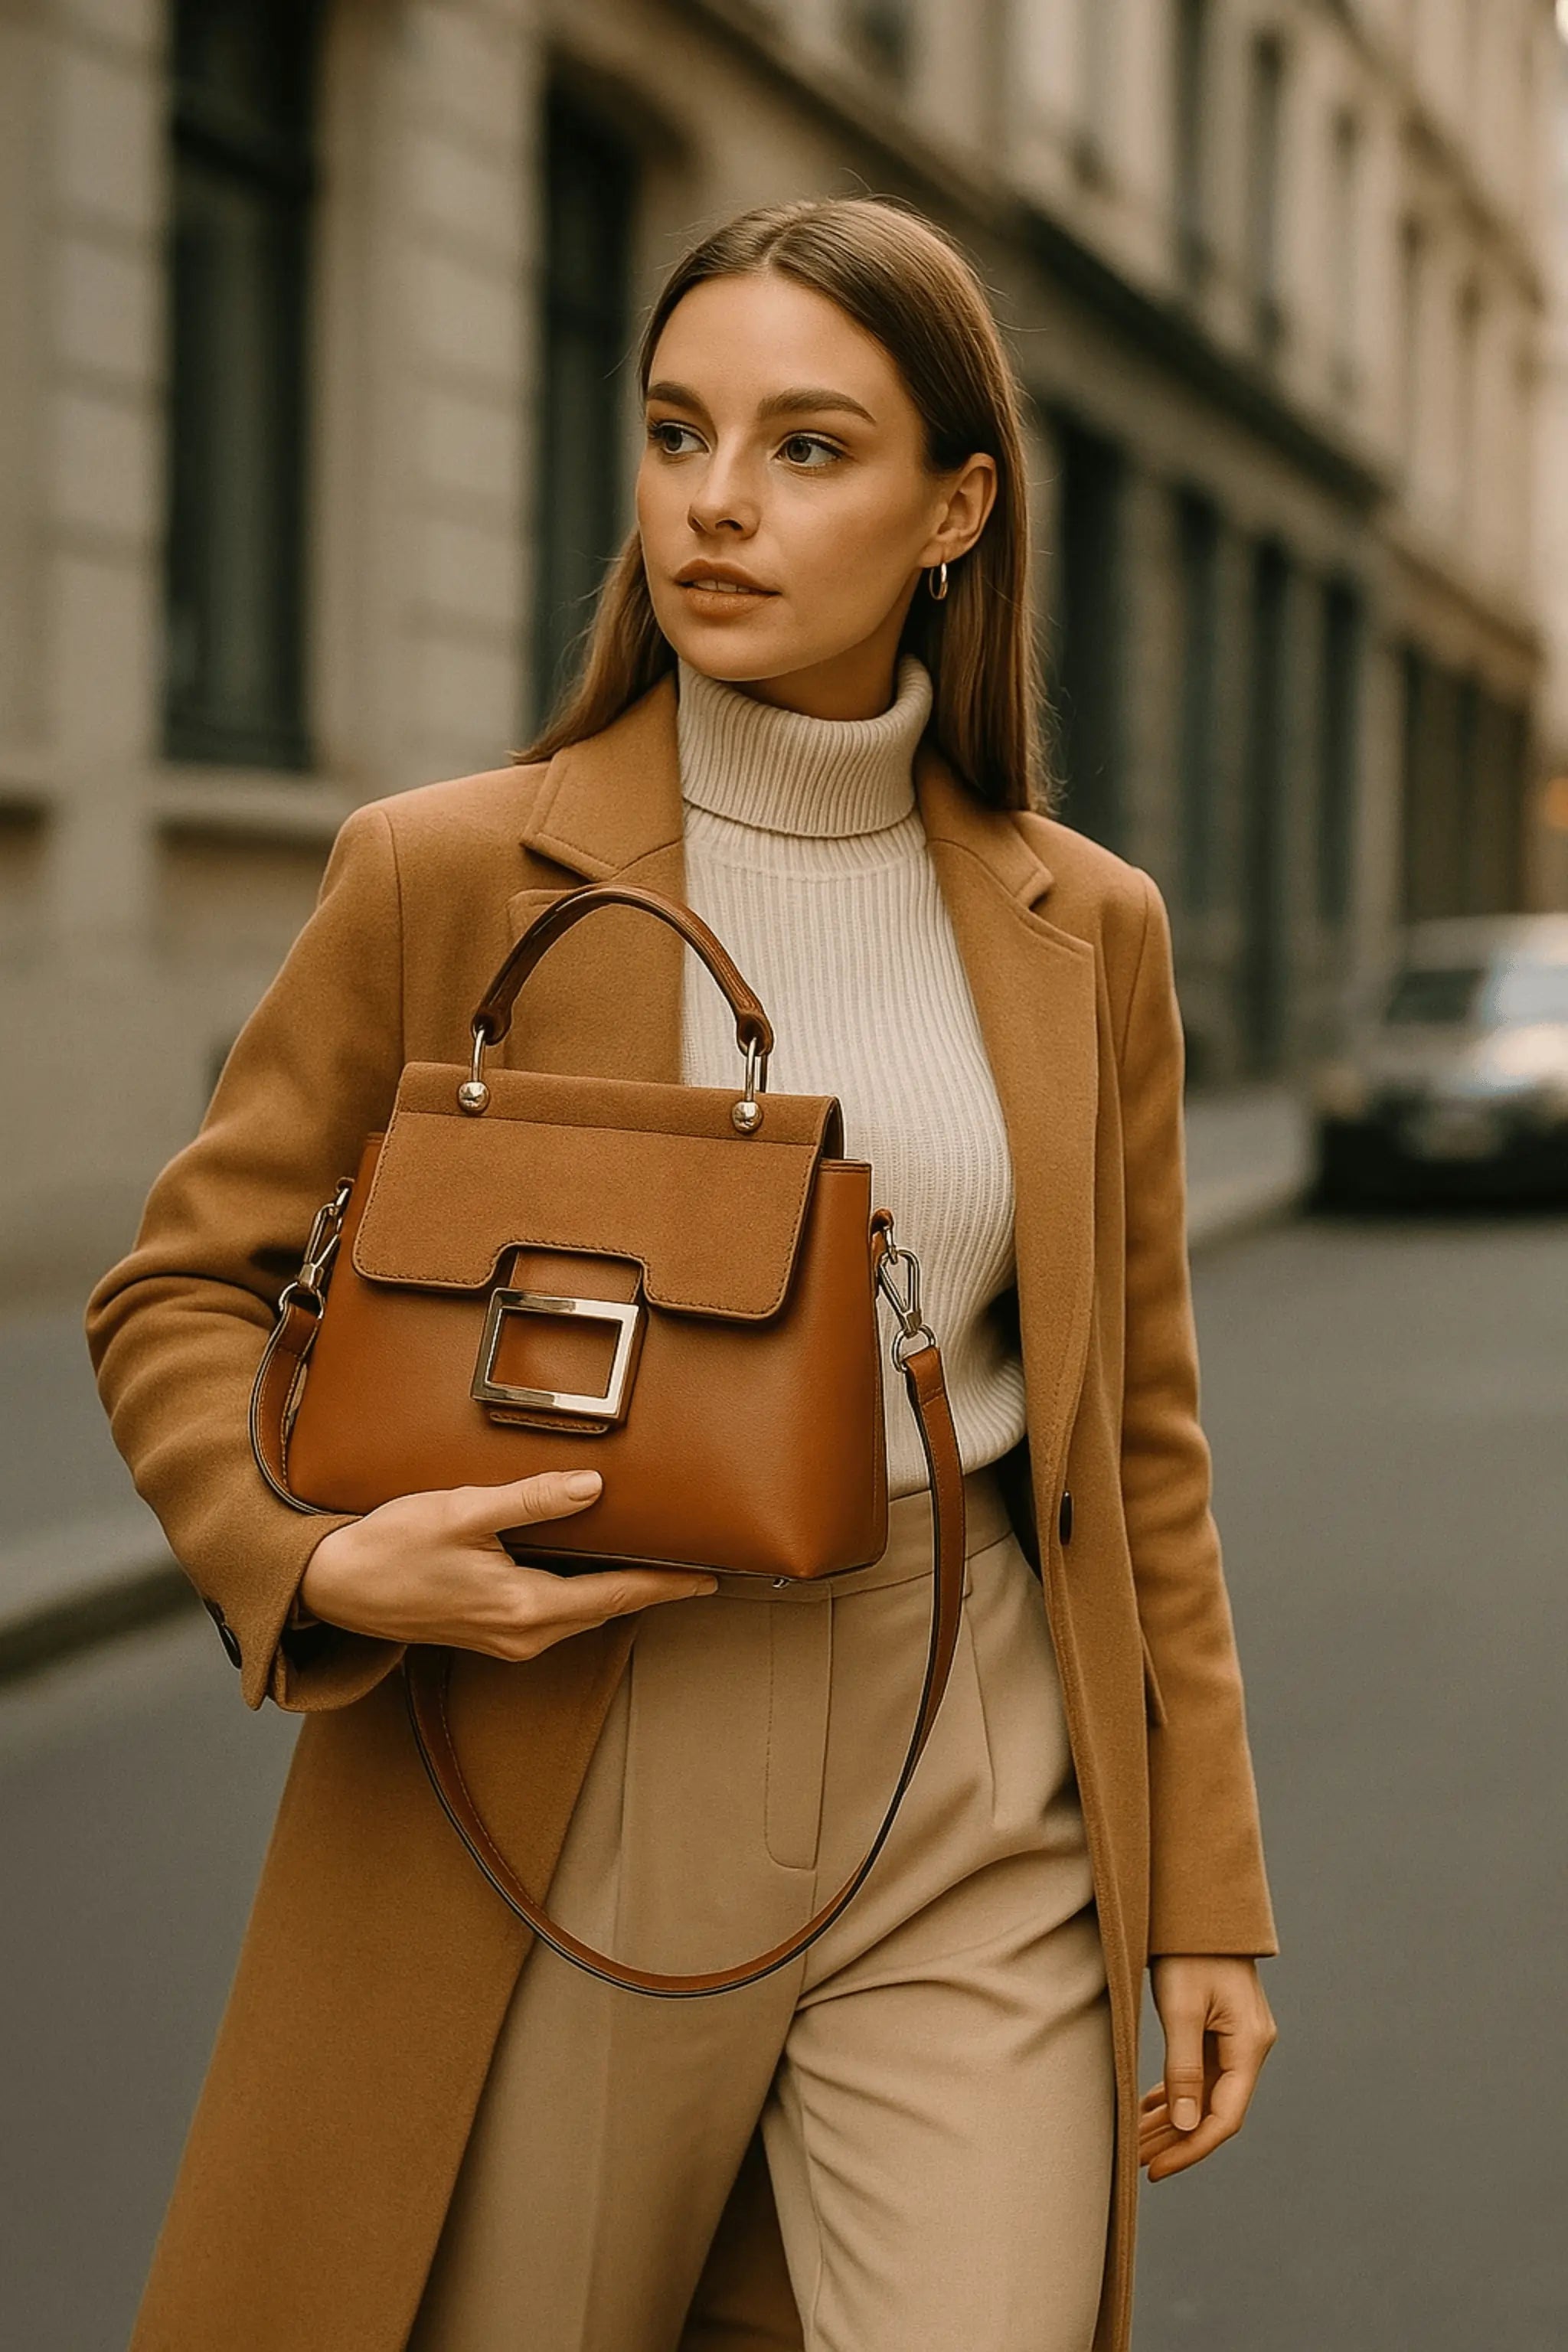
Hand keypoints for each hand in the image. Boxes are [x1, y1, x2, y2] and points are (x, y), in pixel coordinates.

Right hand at [297, 1470, 716, 1659]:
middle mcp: (522, 1634)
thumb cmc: (391, 1546)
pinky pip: (555, 1614)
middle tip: (698, 1570)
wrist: (334, 1587)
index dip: (666, 1584)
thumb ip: (531, 1500)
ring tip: (658, 1567)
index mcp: (524, 1608)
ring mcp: (505, 1638)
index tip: (709, 1578)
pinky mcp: (490, 1631)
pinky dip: (584, 1593)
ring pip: (581, 1614)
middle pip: (605, 1609)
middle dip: (653, 1589)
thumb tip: (593, 1488)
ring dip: (619, 1592)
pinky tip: (594, 1571)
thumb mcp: (463, 1511)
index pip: (615, 1595)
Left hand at [1139, 1954, 1276, 2180]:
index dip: (1190, 2148)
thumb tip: (1185, 2126)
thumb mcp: (1181, 2009)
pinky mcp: (1222, 2027)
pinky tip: (1152, 2108)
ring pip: (1205, 2093)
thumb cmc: (1189, 1951)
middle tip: (1138, 2162)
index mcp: (1250, 2045)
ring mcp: (1237, 2037)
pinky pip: (1202, 2073)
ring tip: (1137, 2142)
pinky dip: (1177, 2092)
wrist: (1199, 1904)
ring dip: (1174, 2118)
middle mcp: (1250, 2046)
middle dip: (1176, 2139)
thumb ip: (1183, 2068)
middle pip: (1214, 2109)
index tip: (1156, 2168)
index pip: (1224, 2117)